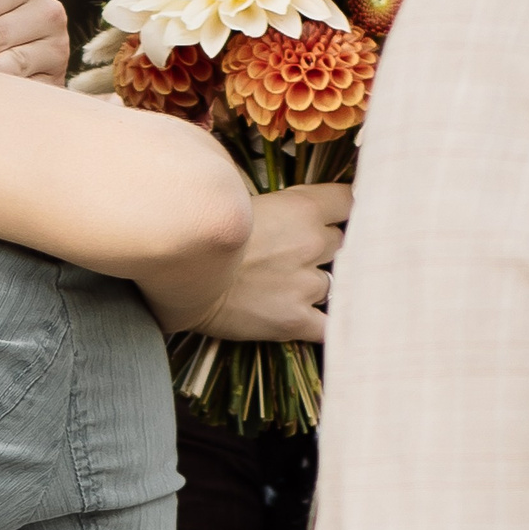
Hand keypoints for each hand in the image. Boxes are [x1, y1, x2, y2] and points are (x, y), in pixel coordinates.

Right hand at [191, 184, 351, 342]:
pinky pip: (327, 328)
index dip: (345, 209)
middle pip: (342, 244)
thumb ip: (286, 205)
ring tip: (281, 286)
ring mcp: (305, 284)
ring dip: (313, 286)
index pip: (349, 201)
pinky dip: (322, 326)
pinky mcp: (294, 319)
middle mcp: (311, 244)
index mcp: (302, 208)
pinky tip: (310, 320)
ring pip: (331, 285)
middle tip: (294, 254)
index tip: (337, 215)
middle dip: (324, 249)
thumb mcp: (248, 202)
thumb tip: (306, 207)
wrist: (179, 273)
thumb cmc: (206, 233)